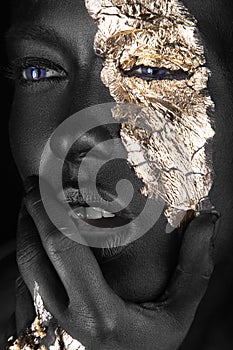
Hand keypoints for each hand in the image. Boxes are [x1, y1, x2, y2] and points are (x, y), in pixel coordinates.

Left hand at [16, 177, 218, 349]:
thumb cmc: (151, 347)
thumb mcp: (179, 312)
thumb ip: (194, 267)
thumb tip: (206, 220)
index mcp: (98, 312)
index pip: (62, 248)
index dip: (48, 211)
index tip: (43, 186)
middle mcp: (65, 318)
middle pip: (34, 253)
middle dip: (29, 213)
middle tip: (31, 186)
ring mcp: (48, 325)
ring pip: (24, 268)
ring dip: (24, 230)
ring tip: (29, 205)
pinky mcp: (39, 328)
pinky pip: (23, 284)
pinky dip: (25, 253)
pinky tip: (33, 239)